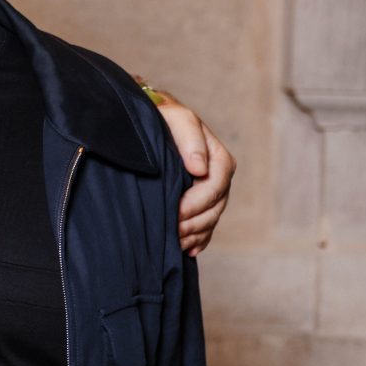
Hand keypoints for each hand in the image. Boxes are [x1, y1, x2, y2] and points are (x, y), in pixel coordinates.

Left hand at [152, 96, 234, 257]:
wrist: (148, 121)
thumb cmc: (161, 115)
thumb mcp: (175, 117)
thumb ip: (190, 138)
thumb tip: (199, 168)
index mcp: (217, 156)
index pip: (216, 184)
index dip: (197, 202)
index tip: (176, 213)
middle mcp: (216, 175)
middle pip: (215, 206)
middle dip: (195, 222)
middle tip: (172, 233)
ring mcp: (209, 190)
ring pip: (210, 218)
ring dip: (195, 234)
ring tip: (176, 243)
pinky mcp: (198, 201)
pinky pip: (205, 225)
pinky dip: (198, 240)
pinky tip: (185, 250)